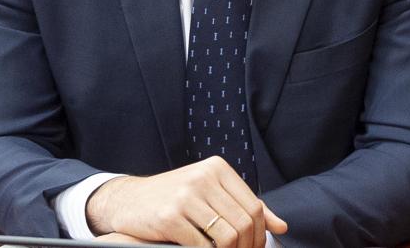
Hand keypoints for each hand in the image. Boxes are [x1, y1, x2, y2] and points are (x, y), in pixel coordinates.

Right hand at [86, 156, 287, 247]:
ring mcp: (185, 196)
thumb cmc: (173, 197)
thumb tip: (281, 226)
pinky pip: (201, 246)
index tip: (255, 247)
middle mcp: (204, 178)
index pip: (254, 205)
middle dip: (247, 246)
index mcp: (217, 169)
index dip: (260, 233)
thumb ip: (243, 205)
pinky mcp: (169, 217)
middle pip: (244, 222)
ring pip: (227, 235)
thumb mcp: (210, 191)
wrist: (128, 199)